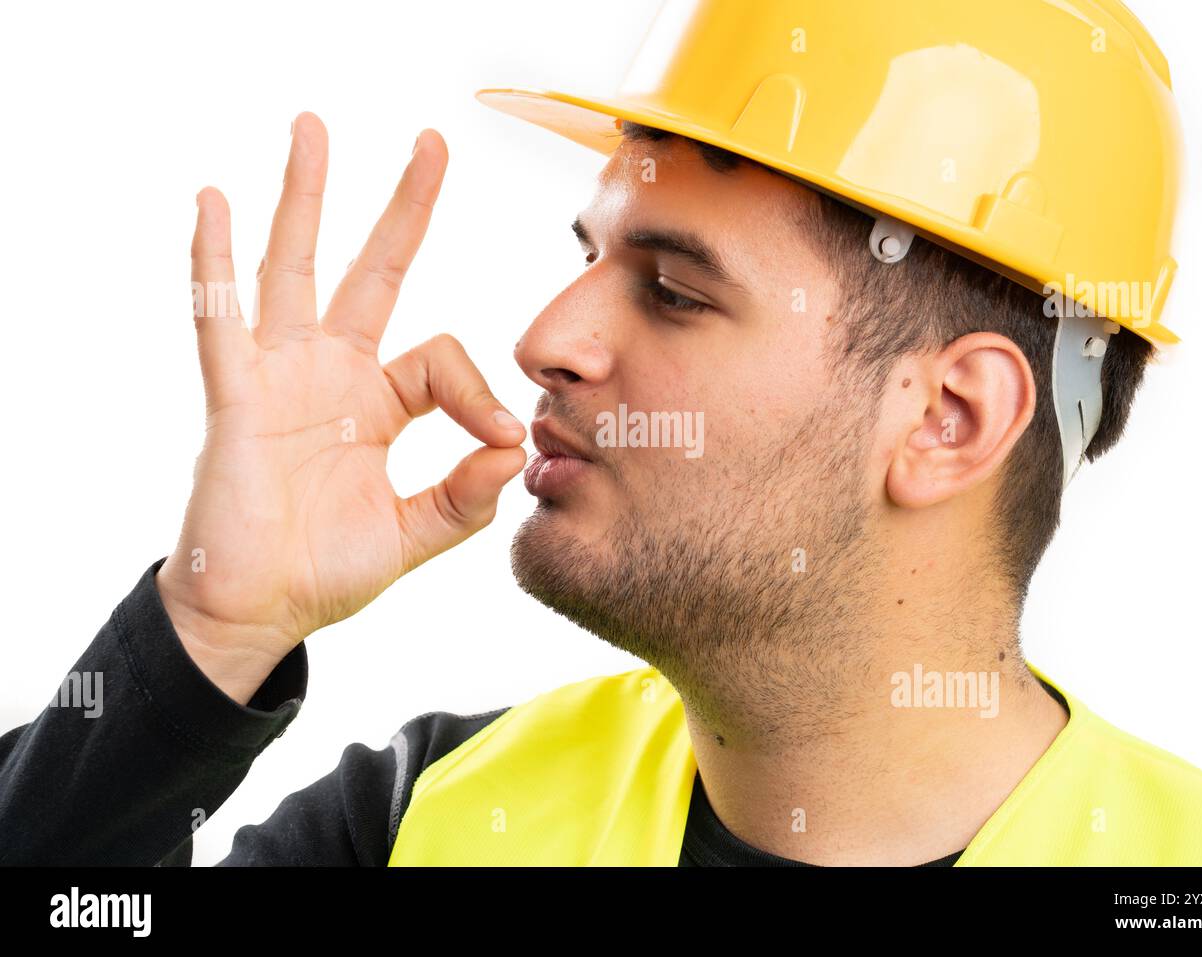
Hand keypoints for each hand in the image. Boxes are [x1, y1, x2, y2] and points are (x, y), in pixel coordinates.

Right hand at [157, 113, 525, 704]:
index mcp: (380, 401)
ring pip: (294, 268)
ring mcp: (280, 376)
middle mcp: (332, 372)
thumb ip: (464, 499)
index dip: (478, 392)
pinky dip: (215, 263)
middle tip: (434, 141)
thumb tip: (516, 450)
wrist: (258, 611)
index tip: (501, 439)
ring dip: (305, 198)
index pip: (442, 359)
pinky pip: (222, 320)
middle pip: (373, 270)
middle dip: (403, 208)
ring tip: (314, 127)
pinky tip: (212, 201)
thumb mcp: (413, 534)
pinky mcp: (237, 397)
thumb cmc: (325, 571)